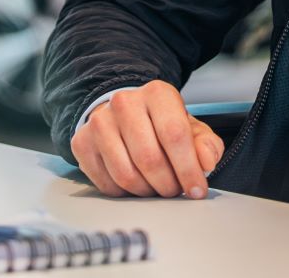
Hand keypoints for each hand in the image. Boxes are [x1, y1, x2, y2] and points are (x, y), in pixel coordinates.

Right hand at [69, 80, 225, 198]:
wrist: (123, 113)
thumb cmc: (161, 123)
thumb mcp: (191, 128)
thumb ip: (206, 145)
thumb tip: (207, 162)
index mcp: (157, 93)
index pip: (174, 134)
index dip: (189, 168)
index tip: (197, 189)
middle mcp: (124, 102)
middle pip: (149, 158)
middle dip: (167, 184)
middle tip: (175, 190)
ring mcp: (99, 122)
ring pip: (126, 175)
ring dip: (147, 192)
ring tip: (156, 187)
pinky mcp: (82, 142)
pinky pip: (107, 184)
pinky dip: (126, 194)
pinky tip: (136, 184)